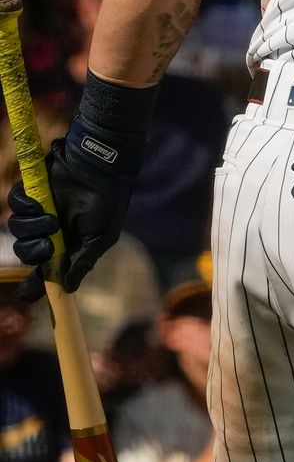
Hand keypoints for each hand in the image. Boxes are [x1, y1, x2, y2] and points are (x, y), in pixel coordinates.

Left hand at [7, 130, 141, 299]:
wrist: (101, 165)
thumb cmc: (108, 201)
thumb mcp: (102, 236)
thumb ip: (83, 261)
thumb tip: (68, 287)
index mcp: (67, 244)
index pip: (45, 270)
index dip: (34, 284)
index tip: (25, 296)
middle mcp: (49, 231)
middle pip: (26, 252)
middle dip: (34, 252)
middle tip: (49, 246)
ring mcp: (39, 212)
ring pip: (18, 230)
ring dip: (32, 228)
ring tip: (52, 219)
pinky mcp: (31, 193)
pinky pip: (16, 205)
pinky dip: (25, 206)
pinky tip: (40, 204)